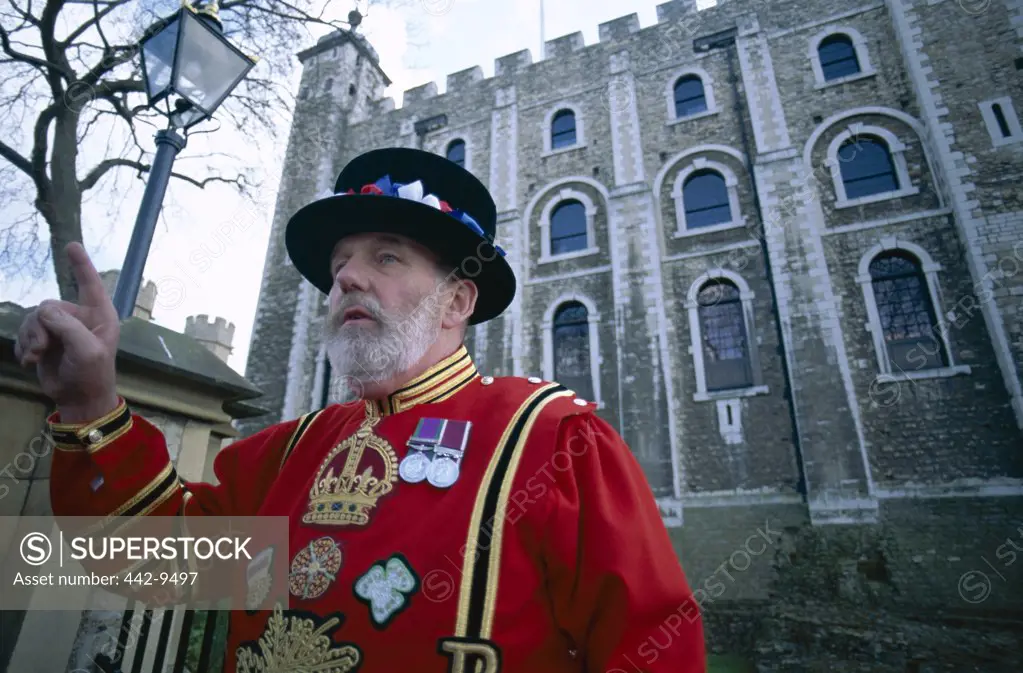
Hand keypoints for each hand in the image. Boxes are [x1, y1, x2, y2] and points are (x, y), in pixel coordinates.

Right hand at [14, 242, 119, 422]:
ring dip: (30, 339)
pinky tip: (30, 361)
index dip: (81, 264)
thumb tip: (45, 311)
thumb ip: (68, 327)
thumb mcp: (87, 350)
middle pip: (47, 306)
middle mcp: (79, 317)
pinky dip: (23, 347)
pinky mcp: (44, 340)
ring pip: (32, 319)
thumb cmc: (92, 374)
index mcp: (99, 315)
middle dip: (39, 327)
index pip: (90, 283)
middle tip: (43, 349)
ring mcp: (60, 328)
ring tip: (36, 357)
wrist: (78, 399)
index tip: (72, 245)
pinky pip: (24, 333)